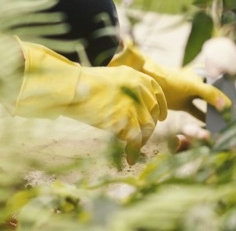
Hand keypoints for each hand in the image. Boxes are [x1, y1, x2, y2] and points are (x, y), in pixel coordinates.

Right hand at [10, 39, 166, 160]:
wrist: (74, 88)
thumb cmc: (84, 85)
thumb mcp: (111, 79)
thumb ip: (125, 90)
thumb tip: (131, 107)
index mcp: (136, 76)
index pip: (157, 93)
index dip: (161, 107)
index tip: (161, 118)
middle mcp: (139, 89)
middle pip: (152, 113)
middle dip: (148, 128)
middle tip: (141, 139)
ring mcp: (134, 104)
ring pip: (146, 127)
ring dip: (141, 140)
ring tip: (133, 149)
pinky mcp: (127, 120)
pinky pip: (136, 139)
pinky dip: (134, 150)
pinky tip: (130, 157)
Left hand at [109, 40, 230, 119]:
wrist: (147, 83)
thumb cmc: (171, 79)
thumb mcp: (192, 85)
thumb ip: (210, 93)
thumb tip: (226, 104)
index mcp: (202, 74)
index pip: (220, 81)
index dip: (231, 88)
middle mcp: (198, 83)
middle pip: (215, 93)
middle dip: (224, 102)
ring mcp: (191, 93)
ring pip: (207, 104)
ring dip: (215, 112)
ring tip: (227, 122)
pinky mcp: (184, 104)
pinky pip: (197, 113)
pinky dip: (204, 119)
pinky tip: (211, 127)